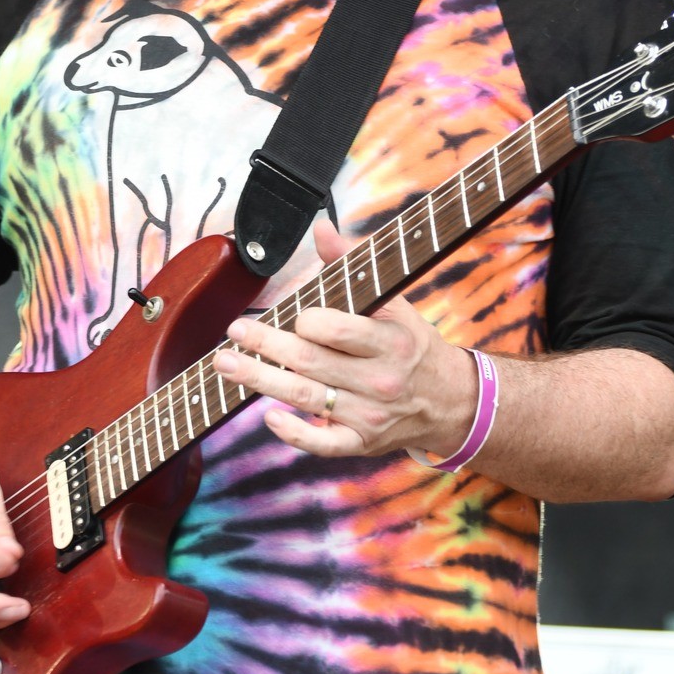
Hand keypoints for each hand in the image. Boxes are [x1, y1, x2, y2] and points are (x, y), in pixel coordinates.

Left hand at [213, 217, 478, 459]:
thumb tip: (321, 229)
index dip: (308, 322)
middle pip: (311, 362)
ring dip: (261, 381)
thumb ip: (353, 265)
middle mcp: (380, 380)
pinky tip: (269, 416)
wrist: (448, 401)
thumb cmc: (410, 343)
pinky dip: (295, 434)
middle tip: (234, 332)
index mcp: (390, 341)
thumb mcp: (393, 302)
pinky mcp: (361, 442)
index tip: (294, 315)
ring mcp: (369, 415)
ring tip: (226, 364)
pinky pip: (324, 444)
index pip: (339, 331)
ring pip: (307, 398)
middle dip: (267, 346)